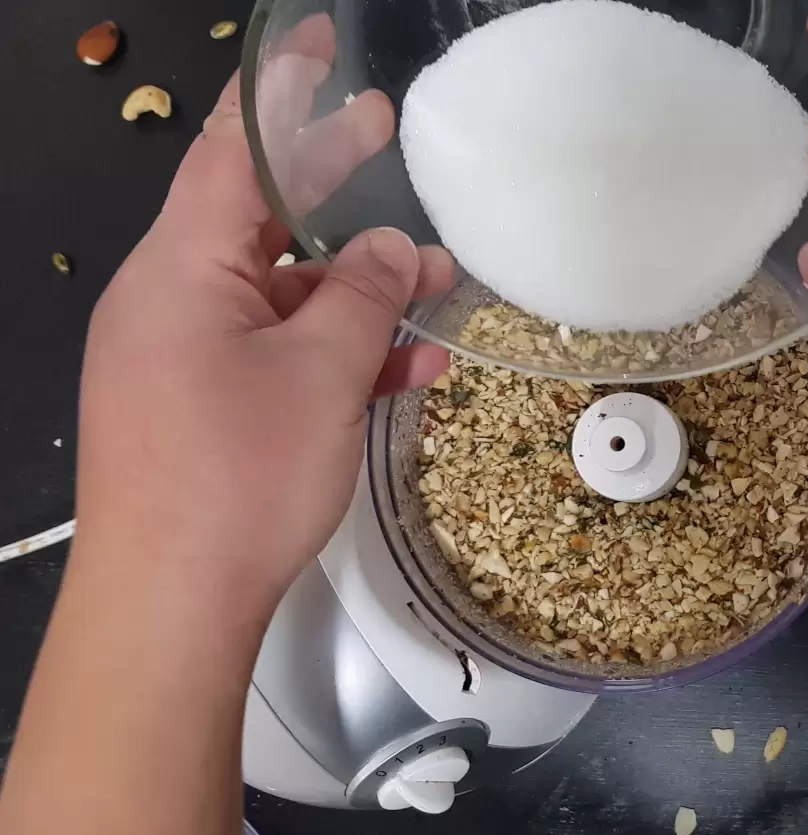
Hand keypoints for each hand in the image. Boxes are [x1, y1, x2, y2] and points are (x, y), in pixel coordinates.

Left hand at [75, 15, 452, 616]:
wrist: (168, 605)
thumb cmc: (234, 479)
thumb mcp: (319, 375)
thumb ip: (363, 296)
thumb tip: (389, 248)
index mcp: (180, 269)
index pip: (230, 151)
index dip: (279, 93)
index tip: (316, 47)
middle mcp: (172, 300)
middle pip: (259, 216)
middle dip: (329, 181)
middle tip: (385, 130)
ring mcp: (185, 355)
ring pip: (280, 293)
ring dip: (357, 286)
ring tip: (438, 280)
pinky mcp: (204, 406)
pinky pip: (276, 352)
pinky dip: (338, 349)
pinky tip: (408, 363)